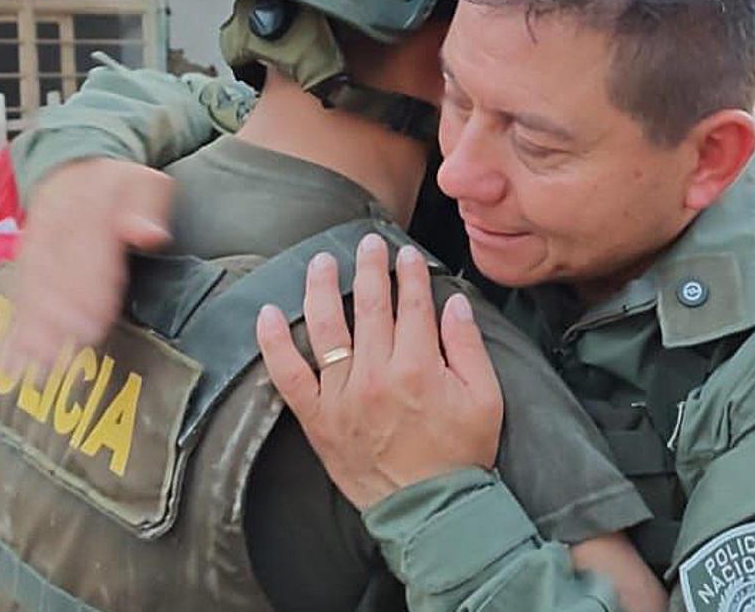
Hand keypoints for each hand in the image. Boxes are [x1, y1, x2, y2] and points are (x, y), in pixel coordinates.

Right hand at [7, 159, 172, 367]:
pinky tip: (5, 358)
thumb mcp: (143, 181)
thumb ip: (147, 207)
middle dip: (54, 322)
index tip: (91, 326)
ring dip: (30, 330)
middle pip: (54, 279)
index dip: (89, 292)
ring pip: (32, 290)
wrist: (74, 163)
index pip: (89, 255)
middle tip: (55, 358)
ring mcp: (37, 247)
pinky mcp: (26, 262)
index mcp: (88, 211)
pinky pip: (19, 293)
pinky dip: (13, 325)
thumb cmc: (118, 182)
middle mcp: (56, 232)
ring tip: (30, 365)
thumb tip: (148, 234)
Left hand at [255, 234, 501, 509]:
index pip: (411, 304)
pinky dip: (274, 343)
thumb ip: (468, 345)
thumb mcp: (486, 397)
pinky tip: (268, 313)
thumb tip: (452, 302)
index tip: (406, 255)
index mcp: (418, 367)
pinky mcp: (318, 418)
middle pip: (369, 306)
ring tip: (321, 261)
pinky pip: (288, 375)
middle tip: (368, 243)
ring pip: (326, 328)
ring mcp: (341, 396)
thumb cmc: (461, 454)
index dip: (409, 274)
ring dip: (322, 287)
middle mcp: (375, 375)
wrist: (431, 510)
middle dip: (370, 268)